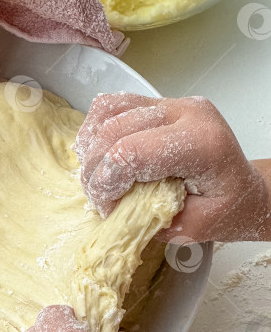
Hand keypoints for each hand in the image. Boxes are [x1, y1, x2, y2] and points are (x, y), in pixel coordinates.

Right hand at [75, 93, 269, 241]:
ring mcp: (171, 103)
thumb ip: (158, 220)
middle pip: (114, 130)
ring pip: (107, 112)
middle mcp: (187, 113)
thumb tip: (118, 213)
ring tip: (96, 180)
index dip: (107, 184)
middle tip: (99, 202)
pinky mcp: (158, 103)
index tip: (108, 210)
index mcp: (202, 143)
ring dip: (90, 149)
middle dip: (94, 171)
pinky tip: (99, 159)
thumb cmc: (226, 207)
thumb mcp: (198, 227)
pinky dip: (95, 133)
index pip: (132, 152)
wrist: (241, 188)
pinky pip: (112, 107)